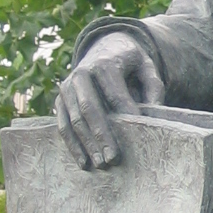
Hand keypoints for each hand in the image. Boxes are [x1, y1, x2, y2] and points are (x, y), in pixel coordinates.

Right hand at [56, 31, 164, 169]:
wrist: (104, 46)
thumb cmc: (130, 62)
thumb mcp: (146, 66)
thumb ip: (153, 86)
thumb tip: (152, 115)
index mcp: (104, 64)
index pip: (115, 94)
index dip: (126, 116)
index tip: (137, 137)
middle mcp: (81, 73)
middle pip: (89, 108)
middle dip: (101, 136)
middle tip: (113, 159)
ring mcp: (66, 87)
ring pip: (73, 119)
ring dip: (86, 144)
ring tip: (101, 165)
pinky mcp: (59, 99)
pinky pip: (62, 124)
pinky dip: (72, 144)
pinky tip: (83, 162)